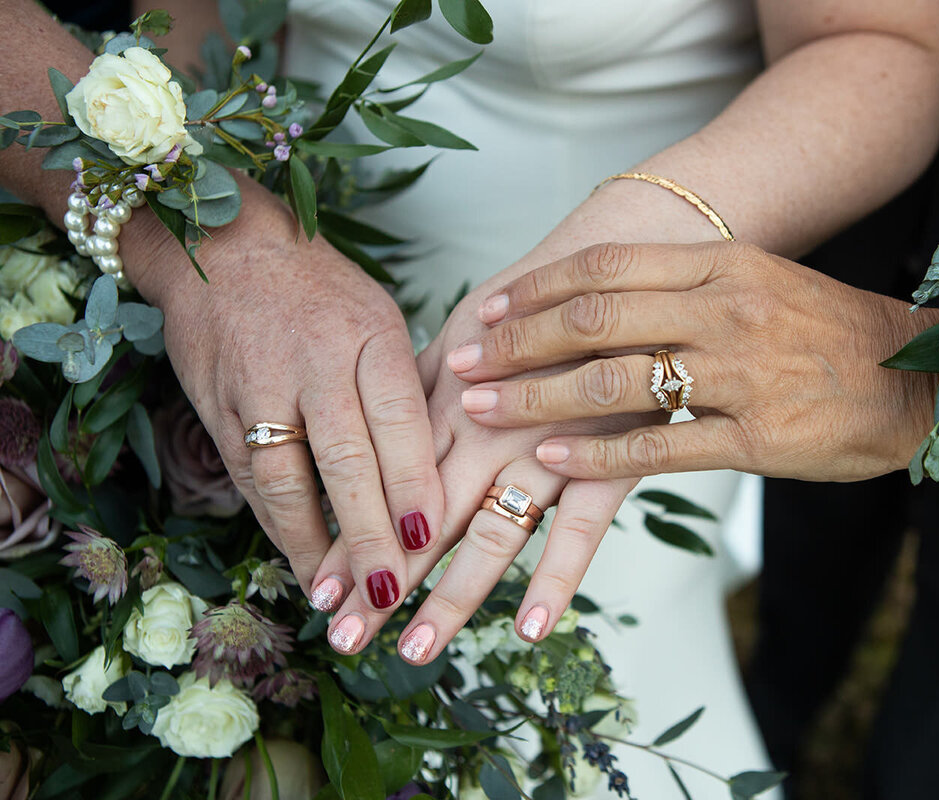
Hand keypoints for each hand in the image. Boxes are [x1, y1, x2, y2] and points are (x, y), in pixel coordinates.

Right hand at [144, 182, 442, 654]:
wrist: (223, 251)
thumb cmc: (322, 292)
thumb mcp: (379, 318)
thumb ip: (407, 387)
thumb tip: (449, 464)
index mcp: (370, 337)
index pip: (399, 418)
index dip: (413, 481)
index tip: (428, 536)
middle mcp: (316, 363)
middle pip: (346, 459)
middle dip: (368, 531)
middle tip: (389, 591)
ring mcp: (262, 387)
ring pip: (289, 479)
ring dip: (314, 544)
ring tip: (338, 597)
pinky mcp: (220, 410)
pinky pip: (250, 478)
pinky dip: (276, 525)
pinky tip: (300, 562)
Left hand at [380, 289, 644, 664]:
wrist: (618, 267)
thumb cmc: (537, 300)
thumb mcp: (465, 333)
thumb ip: (424, 383)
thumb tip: (374, 418)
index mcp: (450, 406)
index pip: (391, 488)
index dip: (354, 539)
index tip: (320, 590)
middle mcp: (488, 433)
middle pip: (426, 520)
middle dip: (383, 582)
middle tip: (344, 636)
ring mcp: (546, 447)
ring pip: (490, 534)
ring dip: (451, 596)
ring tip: (413, 651)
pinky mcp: (604, 459)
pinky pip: (580, 530)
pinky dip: (556, 577)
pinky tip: (527, 629)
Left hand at [446, 241, 938, 481]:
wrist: (918, 381)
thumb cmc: (827, 332)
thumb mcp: (758, 282)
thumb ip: (683, 287)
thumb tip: (598, 299)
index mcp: (726, 264)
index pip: (608, 266)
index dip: (537, 287)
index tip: (486, 308)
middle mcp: (729, 309)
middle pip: (597, 318)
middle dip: (517, 342)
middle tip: (464, 362)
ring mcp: (744, 374)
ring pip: (617, 382)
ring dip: (538, 397)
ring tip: (486, 410)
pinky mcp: (760, 438)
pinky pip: (662, 448)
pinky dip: (600, 456)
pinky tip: (555, 461)